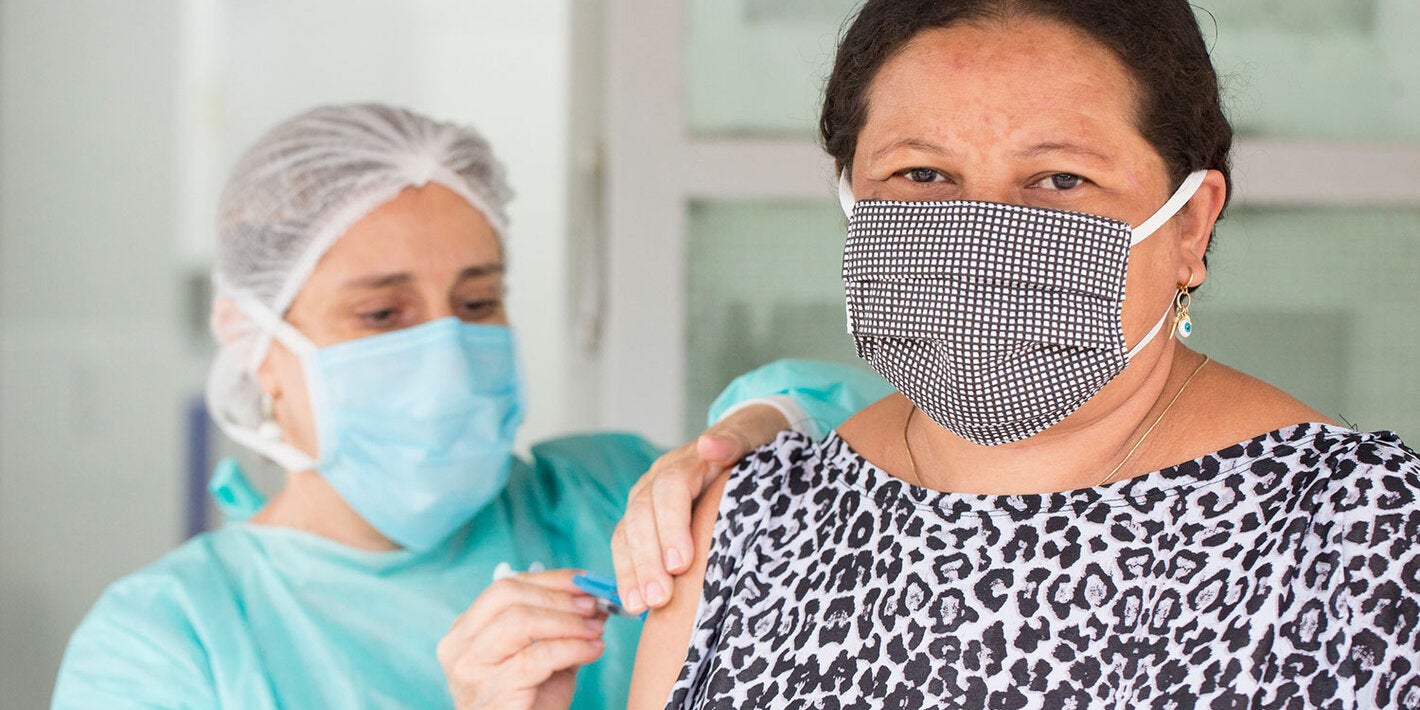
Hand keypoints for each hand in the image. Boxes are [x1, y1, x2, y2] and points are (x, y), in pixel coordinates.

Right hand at [438, 570, 606, 709]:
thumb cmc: (529, 703)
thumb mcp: (546, 658)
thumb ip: (564, 627)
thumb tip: (595, 597)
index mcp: (466, 630)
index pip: (506, 586)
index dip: (550, 579)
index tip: (586, 580)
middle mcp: (459, 645)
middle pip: (508, 595)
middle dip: (558, 596)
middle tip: (593, 604)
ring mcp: (471, 668)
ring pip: (520, 621)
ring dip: (567, 620)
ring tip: (595, 629)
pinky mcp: (492, 690)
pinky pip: (538, 656)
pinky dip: (573, 647)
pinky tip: (594, 650)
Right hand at [611, 403, 789, 613]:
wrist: (744, 442)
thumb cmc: (752, 447)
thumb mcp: (751, 438)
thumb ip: (733, 442)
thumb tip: (710, 445)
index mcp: (686, 462)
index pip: (669, 490)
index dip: (671, 526)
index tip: (681, 563)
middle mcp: (657, 480)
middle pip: (642, 515)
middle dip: (648, 559)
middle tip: (659, 597)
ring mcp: (647, 501)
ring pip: (628, 532)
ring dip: (633, 571)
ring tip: (642, 606)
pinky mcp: (644, 523)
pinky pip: (627, 547)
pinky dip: (628, 575)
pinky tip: (633, 604)